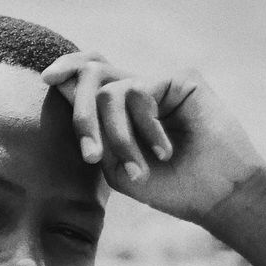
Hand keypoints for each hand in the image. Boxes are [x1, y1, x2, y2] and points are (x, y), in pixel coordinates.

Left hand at [41, 52, 264, 226]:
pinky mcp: (181, 78)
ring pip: (110, 91)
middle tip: (92, 156)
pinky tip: (163, 152)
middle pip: (93, 70)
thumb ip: (91, 133)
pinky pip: (139, 94)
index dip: (67, 70)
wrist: (218, 195)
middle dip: (81, 114)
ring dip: (119, 138)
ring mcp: (160, 83)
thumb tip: (63, 88)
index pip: (89, 78)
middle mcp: (140, 90)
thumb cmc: (170, 188)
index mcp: (122, 110)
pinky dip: (145, 129)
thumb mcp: (117, 168)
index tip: (47, 79)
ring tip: (138, 170)